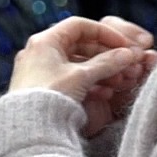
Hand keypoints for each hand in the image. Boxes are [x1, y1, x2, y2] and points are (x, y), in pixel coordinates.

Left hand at [11, 16, 156, 136]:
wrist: (29, 130)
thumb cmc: (51, 97)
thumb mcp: (82, 77)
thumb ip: (107, 63)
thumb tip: (128, 55)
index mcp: (44, 41)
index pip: (80, 26)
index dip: (104, 33)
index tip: (123, 45)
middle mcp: (39, 52)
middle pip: (80, 45)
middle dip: (106, 56)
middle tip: (125, 65)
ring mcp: (40, 71)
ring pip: (77, 64)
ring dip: (101, 71)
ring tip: (119, 82)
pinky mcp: (43, 89)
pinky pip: (70, 80)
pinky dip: (89, 83)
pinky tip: (105, 94)